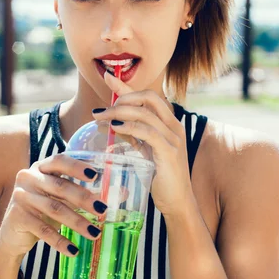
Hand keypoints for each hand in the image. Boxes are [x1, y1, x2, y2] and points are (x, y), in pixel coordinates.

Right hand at [0, 155, 108, 257]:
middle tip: (104, 210)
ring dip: (77, 222)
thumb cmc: (43, 210)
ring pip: (55, 209)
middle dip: (84, 199)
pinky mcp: (18, 217)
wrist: (12, 235)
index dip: (77, 167)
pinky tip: (74, 250)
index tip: (96, 176)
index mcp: (41, 167)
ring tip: (95, 233)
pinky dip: (61, 241)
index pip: (59, 161)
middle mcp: (28, 177)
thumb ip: (87, 193)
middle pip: (61, 187)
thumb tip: (124, 193)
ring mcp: (21, 197)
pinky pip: (43, 230)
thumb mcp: (62, 199)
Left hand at [92, 70, 195, 218]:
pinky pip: (148, 132)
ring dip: (119, 111)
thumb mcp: (145, 151)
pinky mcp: (170, 152)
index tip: (107, 76)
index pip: (148, 96)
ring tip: (100, 117)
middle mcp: (174, 126)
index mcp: (169, 124)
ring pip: (145, 113)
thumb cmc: (160, 178)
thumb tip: (113, 122)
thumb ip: (134, 135)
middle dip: (122, 97)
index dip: (127, 85)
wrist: (177, 203)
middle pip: (149, 97)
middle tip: (102, 109)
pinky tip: (115, 127)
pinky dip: (129, 126)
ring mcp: (174, 138)